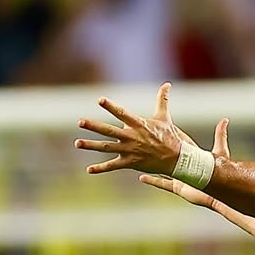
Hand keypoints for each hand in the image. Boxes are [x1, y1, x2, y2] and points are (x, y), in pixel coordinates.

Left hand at [75, 82, 194, 175]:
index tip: (100, 100)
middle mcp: (131, 137)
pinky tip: (89, 170)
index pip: (122, 113)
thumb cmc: (170, 137)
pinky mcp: (130, 163)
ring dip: (91, 146)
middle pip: (109, 131)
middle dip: (93, 126)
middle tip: (79, 122)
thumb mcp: (164, 117)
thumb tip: (167, 84)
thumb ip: (162, 100)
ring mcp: (129, 151)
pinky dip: (101, 168)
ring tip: (77, 143)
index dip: (111, 106)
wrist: (177, 159)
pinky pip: (113, 166)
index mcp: (138, 125)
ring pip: (107, 148)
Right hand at [137, 118, 231, 205]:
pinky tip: (142, 177)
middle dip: (157, 149)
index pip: (179, 145)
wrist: (218, 194)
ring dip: (152, 164)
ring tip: (139, 156)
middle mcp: (183, 167)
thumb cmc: (220, 172)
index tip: (161, 128)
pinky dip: (152, 180)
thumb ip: (221, 136)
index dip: (171, 138)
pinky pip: (161, 183)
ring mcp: (179, 177)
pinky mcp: (177, 187)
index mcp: (191, 157)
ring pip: (162, 169)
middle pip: (168, 156)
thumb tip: (225, 120)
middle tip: (144, 140)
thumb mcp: (220, 151)